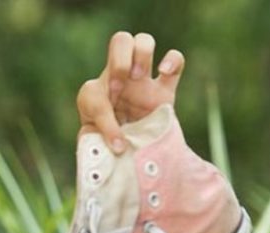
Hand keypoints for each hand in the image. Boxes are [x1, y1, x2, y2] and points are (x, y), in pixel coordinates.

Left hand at [76, 32, 185, 152]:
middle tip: (120, 86)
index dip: (101, 106)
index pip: (93, 89)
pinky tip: (165, 71)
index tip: (111, 128)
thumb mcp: (95, 141)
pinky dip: (173, 60)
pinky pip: (176, 61)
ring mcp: (144, 82)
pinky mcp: (165, 91)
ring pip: (144, 41)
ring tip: (139, 77)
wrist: (128, 154)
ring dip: (141, 54)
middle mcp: (121, 79)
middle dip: (120, 59)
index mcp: (97, 92)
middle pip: (121, 40)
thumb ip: (103, 136)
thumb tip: (120, 145)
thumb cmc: (107, 145)